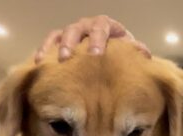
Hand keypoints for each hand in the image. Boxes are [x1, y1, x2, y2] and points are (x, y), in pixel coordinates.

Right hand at [35, 15, 150, 62]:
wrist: (112, 49)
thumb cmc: (120, 49)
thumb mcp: (129, 48)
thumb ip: (136, 50)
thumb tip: (144, 54)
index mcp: (105, 25)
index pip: (101, 28)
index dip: (97, 40)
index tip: (95, 54)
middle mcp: (87, 25)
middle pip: (76, 29)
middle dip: (72, 43)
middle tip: (68, 57)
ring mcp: (72, 32)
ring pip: (61, 34)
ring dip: (56, 46)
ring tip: (54, 61)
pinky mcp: (61, 39)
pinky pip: (50, 41)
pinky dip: (43, 50)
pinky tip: (38, 62)